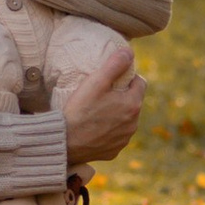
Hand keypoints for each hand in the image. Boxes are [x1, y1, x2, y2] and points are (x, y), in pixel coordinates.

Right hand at [60, 44, 143, 165]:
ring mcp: (124, 140)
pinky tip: (93, 128)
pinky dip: (108, 131)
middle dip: (122, 96)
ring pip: (125, 120)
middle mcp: (133, 124)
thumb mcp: (96, 81)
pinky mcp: (113, 151)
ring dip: (116, 114)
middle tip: (101, 93)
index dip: (127, 78)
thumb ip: (115, 64)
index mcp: (132, 104)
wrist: (64, 141)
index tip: (112, 79)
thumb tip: (129, 52)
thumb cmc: (80, 109)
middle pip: (132, 102)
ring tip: (96, 111)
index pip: (140, 83)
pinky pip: (115, 137)